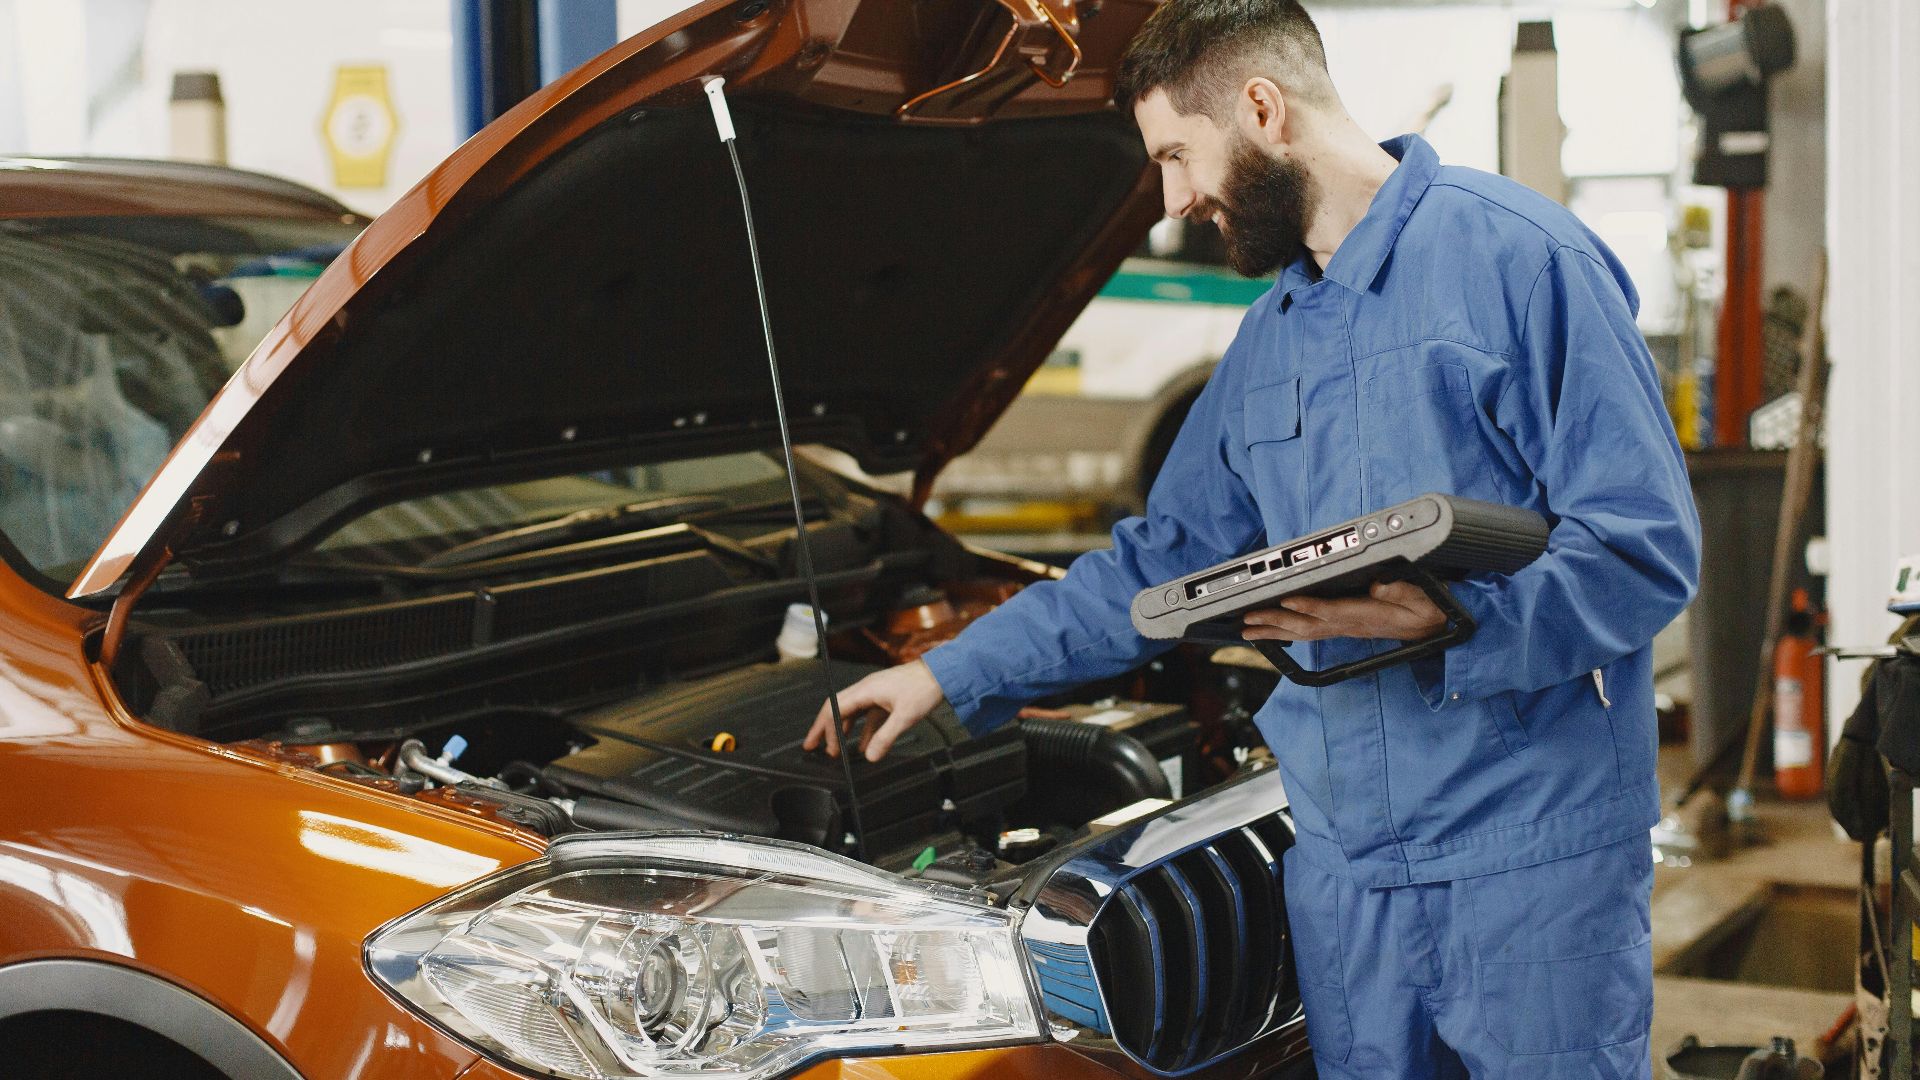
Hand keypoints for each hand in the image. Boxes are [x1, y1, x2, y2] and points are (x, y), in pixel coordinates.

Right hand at [803, 659, 945, 761]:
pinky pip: (867, 716)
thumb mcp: (904, 717)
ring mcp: (876, 693)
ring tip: (835, 749)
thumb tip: (869, 755)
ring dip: (842, 730)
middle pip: (837, 709)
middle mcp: (866, 689)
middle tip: (813, 745)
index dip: (825, 729)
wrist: (942, 675)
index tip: (821, 746)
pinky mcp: (885, 698)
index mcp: (865, 690)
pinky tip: (862, 744)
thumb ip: (885, 737)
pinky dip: (861, 731)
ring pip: (851, 712)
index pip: (835, 709)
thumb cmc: (924, 687)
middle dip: (824, 729)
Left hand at [1241, 580, 1446, 642]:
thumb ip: (1402, 592)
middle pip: (1308, 625)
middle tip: (1248, 619)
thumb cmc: (1428, 610)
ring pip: (1305, 632)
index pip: (1332, 611)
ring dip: (1275, 631)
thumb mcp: (1424, 600)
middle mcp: (1352, 625)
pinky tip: (1272, 632)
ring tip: (1248, 630)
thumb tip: (1380, 585)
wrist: (1435, 628)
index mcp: (1368, 615)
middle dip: (1276, 622)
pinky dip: (1288, 632)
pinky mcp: (1345, 627)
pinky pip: (1311, 632)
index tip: (1286, 598)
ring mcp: (1346, 628)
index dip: (1308, 606)